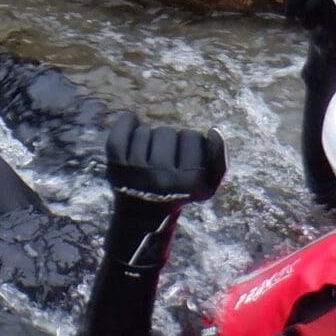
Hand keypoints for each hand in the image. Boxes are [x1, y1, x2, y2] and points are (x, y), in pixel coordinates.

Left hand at [104, 111, 225, 205]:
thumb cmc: (178, 192)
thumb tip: (214, 131)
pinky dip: (126, 122)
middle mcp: (161, 178)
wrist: (143, 213)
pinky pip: (120, 133)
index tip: (186, 160)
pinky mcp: (116, 167)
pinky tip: (133, 123)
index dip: (191, 144)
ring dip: (149, 138)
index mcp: (188, 183)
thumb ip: (219, 159)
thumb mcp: (207, 184)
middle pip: (168, 132)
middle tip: (166, 160)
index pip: (192, 137)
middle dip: (169, 141)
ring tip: (150, 156)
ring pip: (146, 131)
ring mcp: (136, 172)